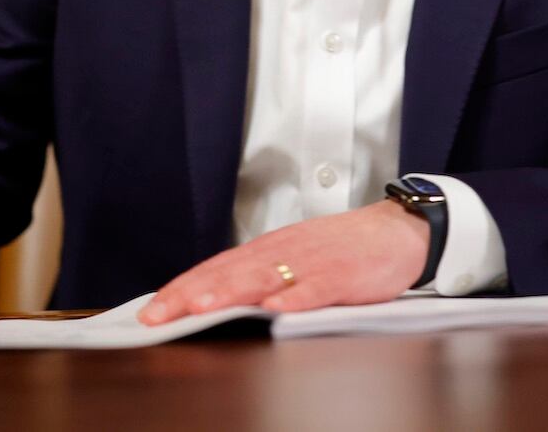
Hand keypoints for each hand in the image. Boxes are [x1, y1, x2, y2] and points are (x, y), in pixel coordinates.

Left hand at [140, 199, 428, 324]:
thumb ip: (259, 278)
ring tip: (203, 307)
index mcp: (268, 251)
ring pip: (266, 277)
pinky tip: (276, 309)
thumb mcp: (294, 260)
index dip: (181, 289)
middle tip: (158, 315)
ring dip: (232, 291)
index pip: (215, 269)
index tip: (150, 312)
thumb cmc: (342, 251)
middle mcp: (284, 253)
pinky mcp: (343, 274)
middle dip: (191, 293)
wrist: (397, 232)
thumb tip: (212, 300)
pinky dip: (296, 298)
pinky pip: (317, 288)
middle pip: (230, 272)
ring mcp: (313, 262)